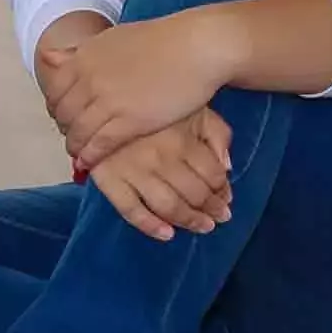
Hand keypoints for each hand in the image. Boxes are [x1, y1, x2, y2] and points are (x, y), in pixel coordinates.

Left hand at [40, 11, 237, 167]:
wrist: (195, 47)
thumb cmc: (161, 41)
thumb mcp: (112, 38)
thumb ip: (80, 53)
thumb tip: (48, 57)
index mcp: (84, 57)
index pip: (55, 91)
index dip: (57, 108)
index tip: (64, 116)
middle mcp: (90, 78)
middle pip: (63, 114)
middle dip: (65, 128)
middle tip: (72, 136)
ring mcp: (108, 101)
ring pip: (78, 132)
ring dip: (75, 146)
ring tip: (79, 153)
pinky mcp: (129, 121)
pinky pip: (99, 144)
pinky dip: (90, 156)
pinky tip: (90, 162)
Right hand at [90, 109, 233, 241]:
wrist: (104, 98)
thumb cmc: (156, 104)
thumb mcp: (194, 108)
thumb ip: (216, 133)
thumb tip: (226, 167)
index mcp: (182, 139)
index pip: (212, 174)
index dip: (223, 189)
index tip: (227, 197)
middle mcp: (159, 158)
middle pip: (194, 193)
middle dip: (212, 208)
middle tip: (220, 216)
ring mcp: (133, 171)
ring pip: (168, 206)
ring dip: (189, 220)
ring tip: (203, 226)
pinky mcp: (109, 180)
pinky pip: (130, 211)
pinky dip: (150, 226)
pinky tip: (167, 234)